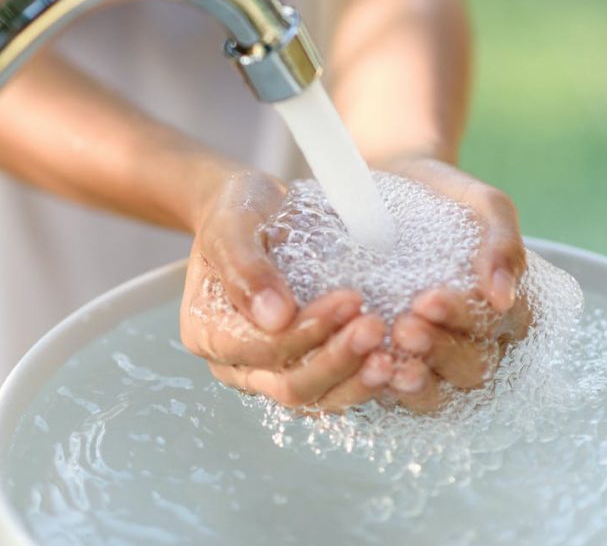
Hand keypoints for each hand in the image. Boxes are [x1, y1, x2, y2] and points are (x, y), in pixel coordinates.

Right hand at [179, 170, 393, 409]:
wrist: (257, 209)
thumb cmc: (238, 211)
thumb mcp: (231, 224)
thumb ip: (244, 268)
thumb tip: (274, 317)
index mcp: (208, 332)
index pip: (260, 350)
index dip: (305, 332)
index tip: (349, 300)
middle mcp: (238, 364)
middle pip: (290, 386)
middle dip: (337, 360)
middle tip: (375, 326)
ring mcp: (273, 371)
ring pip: (318, 398)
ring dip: (357, 380)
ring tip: (394, 356)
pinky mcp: (307, 367)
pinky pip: (338, 387)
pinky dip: (367, 380)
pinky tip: (399, 361)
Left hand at [374, 156, 531, 411]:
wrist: (388, 185)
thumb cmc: (441, 194)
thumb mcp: (480, 203)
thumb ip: (502, 241)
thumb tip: (503, 296)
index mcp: (505, 308)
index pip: (498, 330)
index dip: (465, 320)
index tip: (430, 299)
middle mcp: (476, 341)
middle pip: (473, 368)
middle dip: (439, 351)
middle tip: (405, 327)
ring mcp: (436, 358)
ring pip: (440, 393)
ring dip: (416, 383)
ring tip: (386, 361)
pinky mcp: (397, 365)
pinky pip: (399, 395)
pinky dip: (385, 390)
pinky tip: (368, 373)